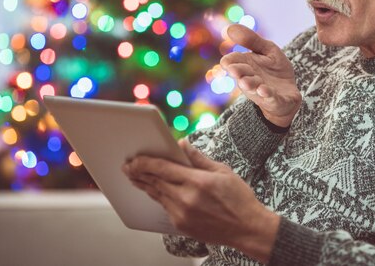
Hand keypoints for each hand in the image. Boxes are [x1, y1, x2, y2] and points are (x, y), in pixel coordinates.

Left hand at [122, 139, 279, 262]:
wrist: (247, 229)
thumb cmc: (239, 198)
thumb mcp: (223, 171)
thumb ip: (199, 158)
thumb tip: (182, 144)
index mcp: (197, 182)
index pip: (163, 168)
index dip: (145, 162)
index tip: (134, 158)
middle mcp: (186, 199)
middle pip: (155, 182)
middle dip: (139, 173)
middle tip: (127, 166)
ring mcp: (182, 214)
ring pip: (157, 195)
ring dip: (144, 184)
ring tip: (134, 176)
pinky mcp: (182, 226)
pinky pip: (165, 207)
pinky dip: (158, 197)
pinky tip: (153, 190)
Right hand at [221, 24, 300, 126]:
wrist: (288, 93)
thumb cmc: (274, 70)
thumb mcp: (267, 50)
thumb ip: (251, 40)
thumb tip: (229, 28)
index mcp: (245, 65)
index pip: (231, 62)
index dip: (229, 62)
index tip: (228, 61)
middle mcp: (249, 79)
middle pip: (239, 74)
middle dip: (238, 72)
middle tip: (234, 70)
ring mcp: (260, 91)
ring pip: (252, 87)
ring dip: (249, 84)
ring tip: (247, 82)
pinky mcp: (275, 101)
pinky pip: (269, 98)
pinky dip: (266, 94)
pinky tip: (264, 90)